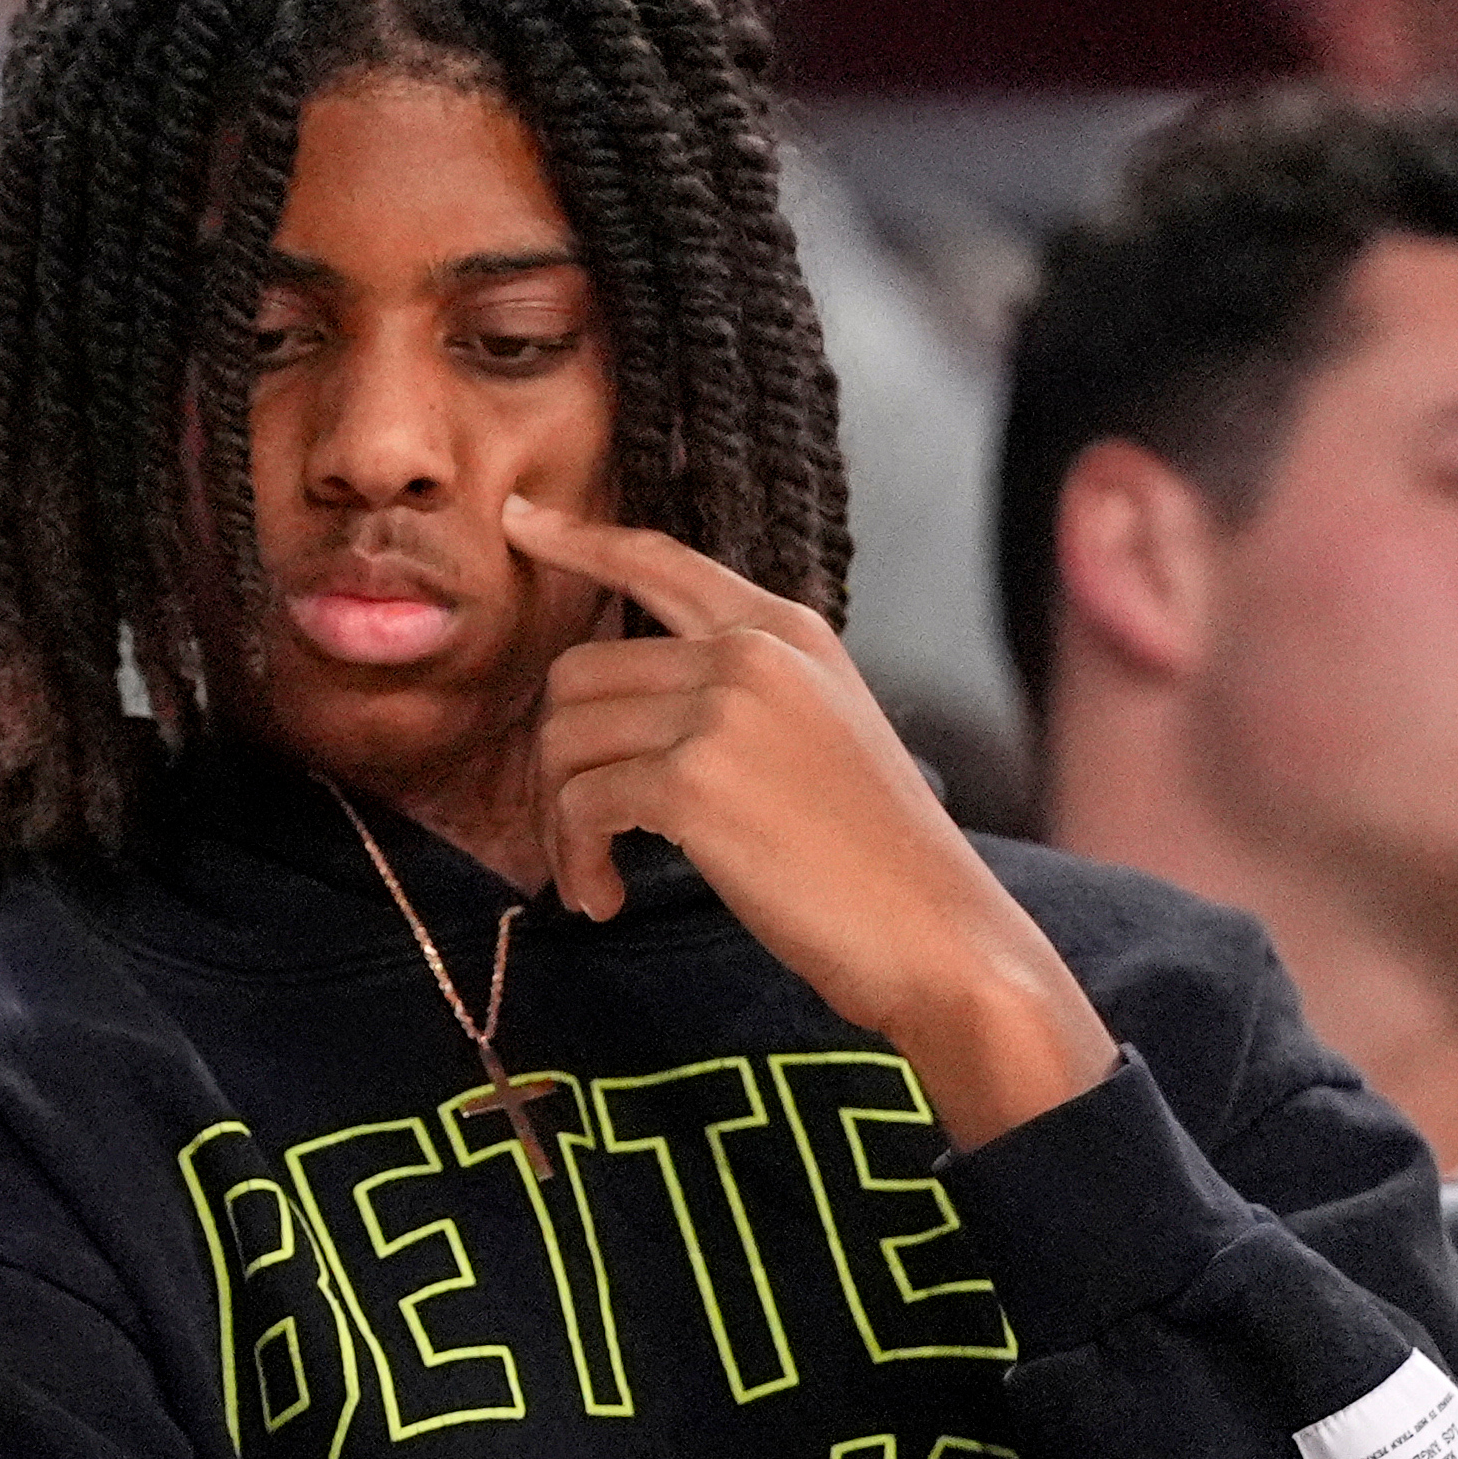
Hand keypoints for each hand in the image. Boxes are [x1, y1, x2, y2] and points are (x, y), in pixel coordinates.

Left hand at [504, 503, 1112, 1149]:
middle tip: (574, 837)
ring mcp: (723, 710)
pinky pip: (579, 805)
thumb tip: (623, 710)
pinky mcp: (694, 780)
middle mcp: (752, 652)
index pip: (662, 562)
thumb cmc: (876, 861)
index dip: (580, 540)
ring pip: (565, 740)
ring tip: (594, 879)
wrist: (938, 934)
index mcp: (788, 631)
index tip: (518, 524)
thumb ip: (740, 697)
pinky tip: (605, 900)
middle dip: (555, 761)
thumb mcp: (822, 735)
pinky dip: (576, 862)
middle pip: (579, 672)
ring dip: (559, 823)